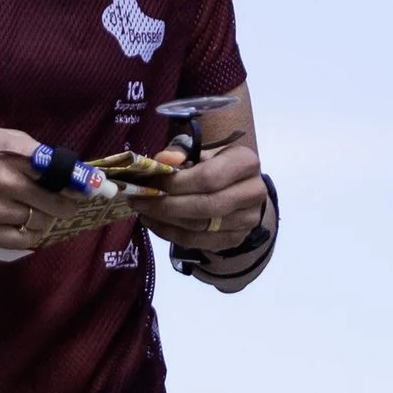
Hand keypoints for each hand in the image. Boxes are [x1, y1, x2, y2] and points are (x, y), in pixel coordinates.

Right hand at [0, 126, 107, 252]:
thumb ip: (33, 151)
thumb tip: (68, 168)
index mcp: (12, 154)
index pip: (61, 173)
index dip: (85, 183)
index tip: (102, 189)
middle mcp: (5, 182)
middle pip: (56, 203)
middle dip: (68, 205)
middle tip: (70, 204)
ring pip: (40, 223)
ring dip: (47, 219)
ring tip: (40, 211)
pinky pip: (21, 240)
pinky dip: (32, 235)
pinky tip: (28, 226)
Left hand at [124, 130, 268, 257]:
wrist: (241, 189)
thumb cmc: (216, 165)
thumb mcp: (200, 151)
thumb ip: (179, 152)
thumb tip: (162, 160)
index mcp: (245, 162)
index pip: (209, 177)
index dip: (177, 183)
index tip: (151, 182)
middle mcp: (253, 192)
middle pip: (205, 206)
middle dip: (166, 205)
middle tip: (139, 201)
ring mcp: (247, 220)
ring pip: (199, 227)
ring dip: (165, 221)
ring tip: (143, 211)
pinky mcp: (236, 239)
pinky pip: (198, 242)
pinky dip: (172, 234)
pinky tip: (156, 224)